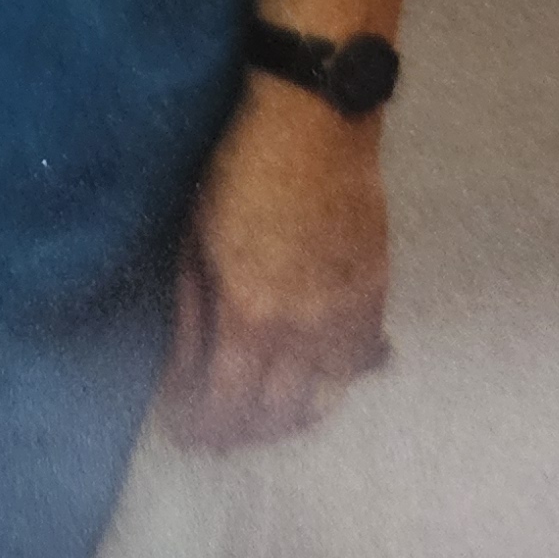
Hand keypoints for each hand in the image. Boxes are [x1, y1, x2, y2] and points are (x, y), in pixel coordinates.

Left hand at [158, 78, 392, 449]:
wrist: (315, 124)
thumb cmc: (239, 172)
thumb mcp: (194, 243)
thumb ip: (193, 315)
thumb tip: (183, 373)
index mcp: (249, 316)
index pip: (225, 405)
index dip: (202, 428)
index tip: (184, 432)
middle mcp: (304, 331)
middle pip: (276, 417)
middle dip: (241, 433)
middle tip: (217, 430)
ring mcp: (347, 317)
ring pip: (323, 403)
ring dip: (287, 419)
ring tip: (260, 415)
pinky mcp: (375, 298)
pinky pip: (356, 367)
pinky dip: (330, 383)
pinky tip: (307, 379)